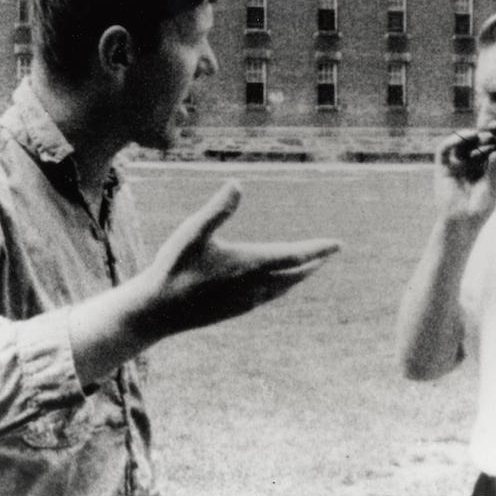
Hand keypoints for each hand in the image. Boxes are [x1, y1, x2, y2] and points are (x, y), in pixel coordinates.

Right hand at [142, 180, 340, 337]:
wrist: (157, 312)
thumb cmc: (173, 268)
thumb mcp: (192, 233)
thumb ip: (217, 209)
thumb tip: (238, 183)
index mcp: (249, 265)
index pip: (294, 256)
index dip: (318, 249)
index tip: (338, 244)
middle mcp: (254, 286)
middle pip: (294, 275)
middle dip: (313, 263)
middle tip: (329, 254)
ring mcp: (246, 302)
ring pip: (283, 289)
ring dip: (298, 277)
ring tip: (306, 268)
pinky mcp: (236, 311)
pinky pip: (268, 297)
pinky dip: (281, 287)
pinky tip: (274, 284)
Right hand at [435, 130, 495, 224]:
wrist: (463, 222)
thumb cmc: (482, 208)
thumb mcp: (494, 189)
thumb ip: (494, 171)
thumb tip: (495, 152)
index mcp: (484, 167)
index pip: (488, 148)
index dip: (493, 139)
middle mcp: (469, 164)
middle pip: (474, 143)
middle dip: (482, 136)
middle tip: (491, 133)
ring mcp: (455, 165)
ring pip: (459, 144)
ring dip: (468, 136)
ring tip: (478, 135)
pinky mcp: (442, 168)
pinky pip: (443, 150)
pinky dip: (451, 141)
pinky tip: (463, 137)